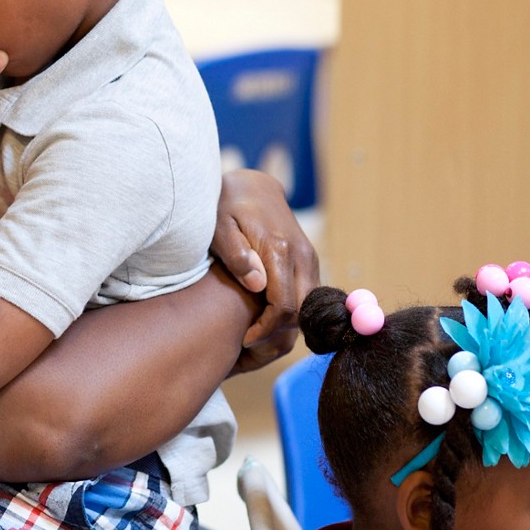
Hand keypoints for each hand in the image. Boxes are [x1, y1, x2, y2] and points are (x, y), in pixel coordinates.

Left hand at [212, 169, 319, 369]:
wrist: (251, 185)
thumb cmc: (226, 206)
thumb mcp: (219, 225)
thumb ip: (236, 254)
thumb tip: (257, 284)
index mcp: (279, 248)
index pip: (284, 306)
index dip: (266, 330)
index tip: (243, 339)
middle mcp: (303, 255)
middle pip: (302, 314)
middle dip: (276, 335)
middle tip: (246, 343)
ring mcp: (310, 259)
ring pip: (309, 310)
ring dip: (286, 328)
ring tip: (253, 336)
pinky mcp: (309, 262)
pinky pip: (308, 299)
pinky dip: (292, 316)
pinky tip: (265, 322)